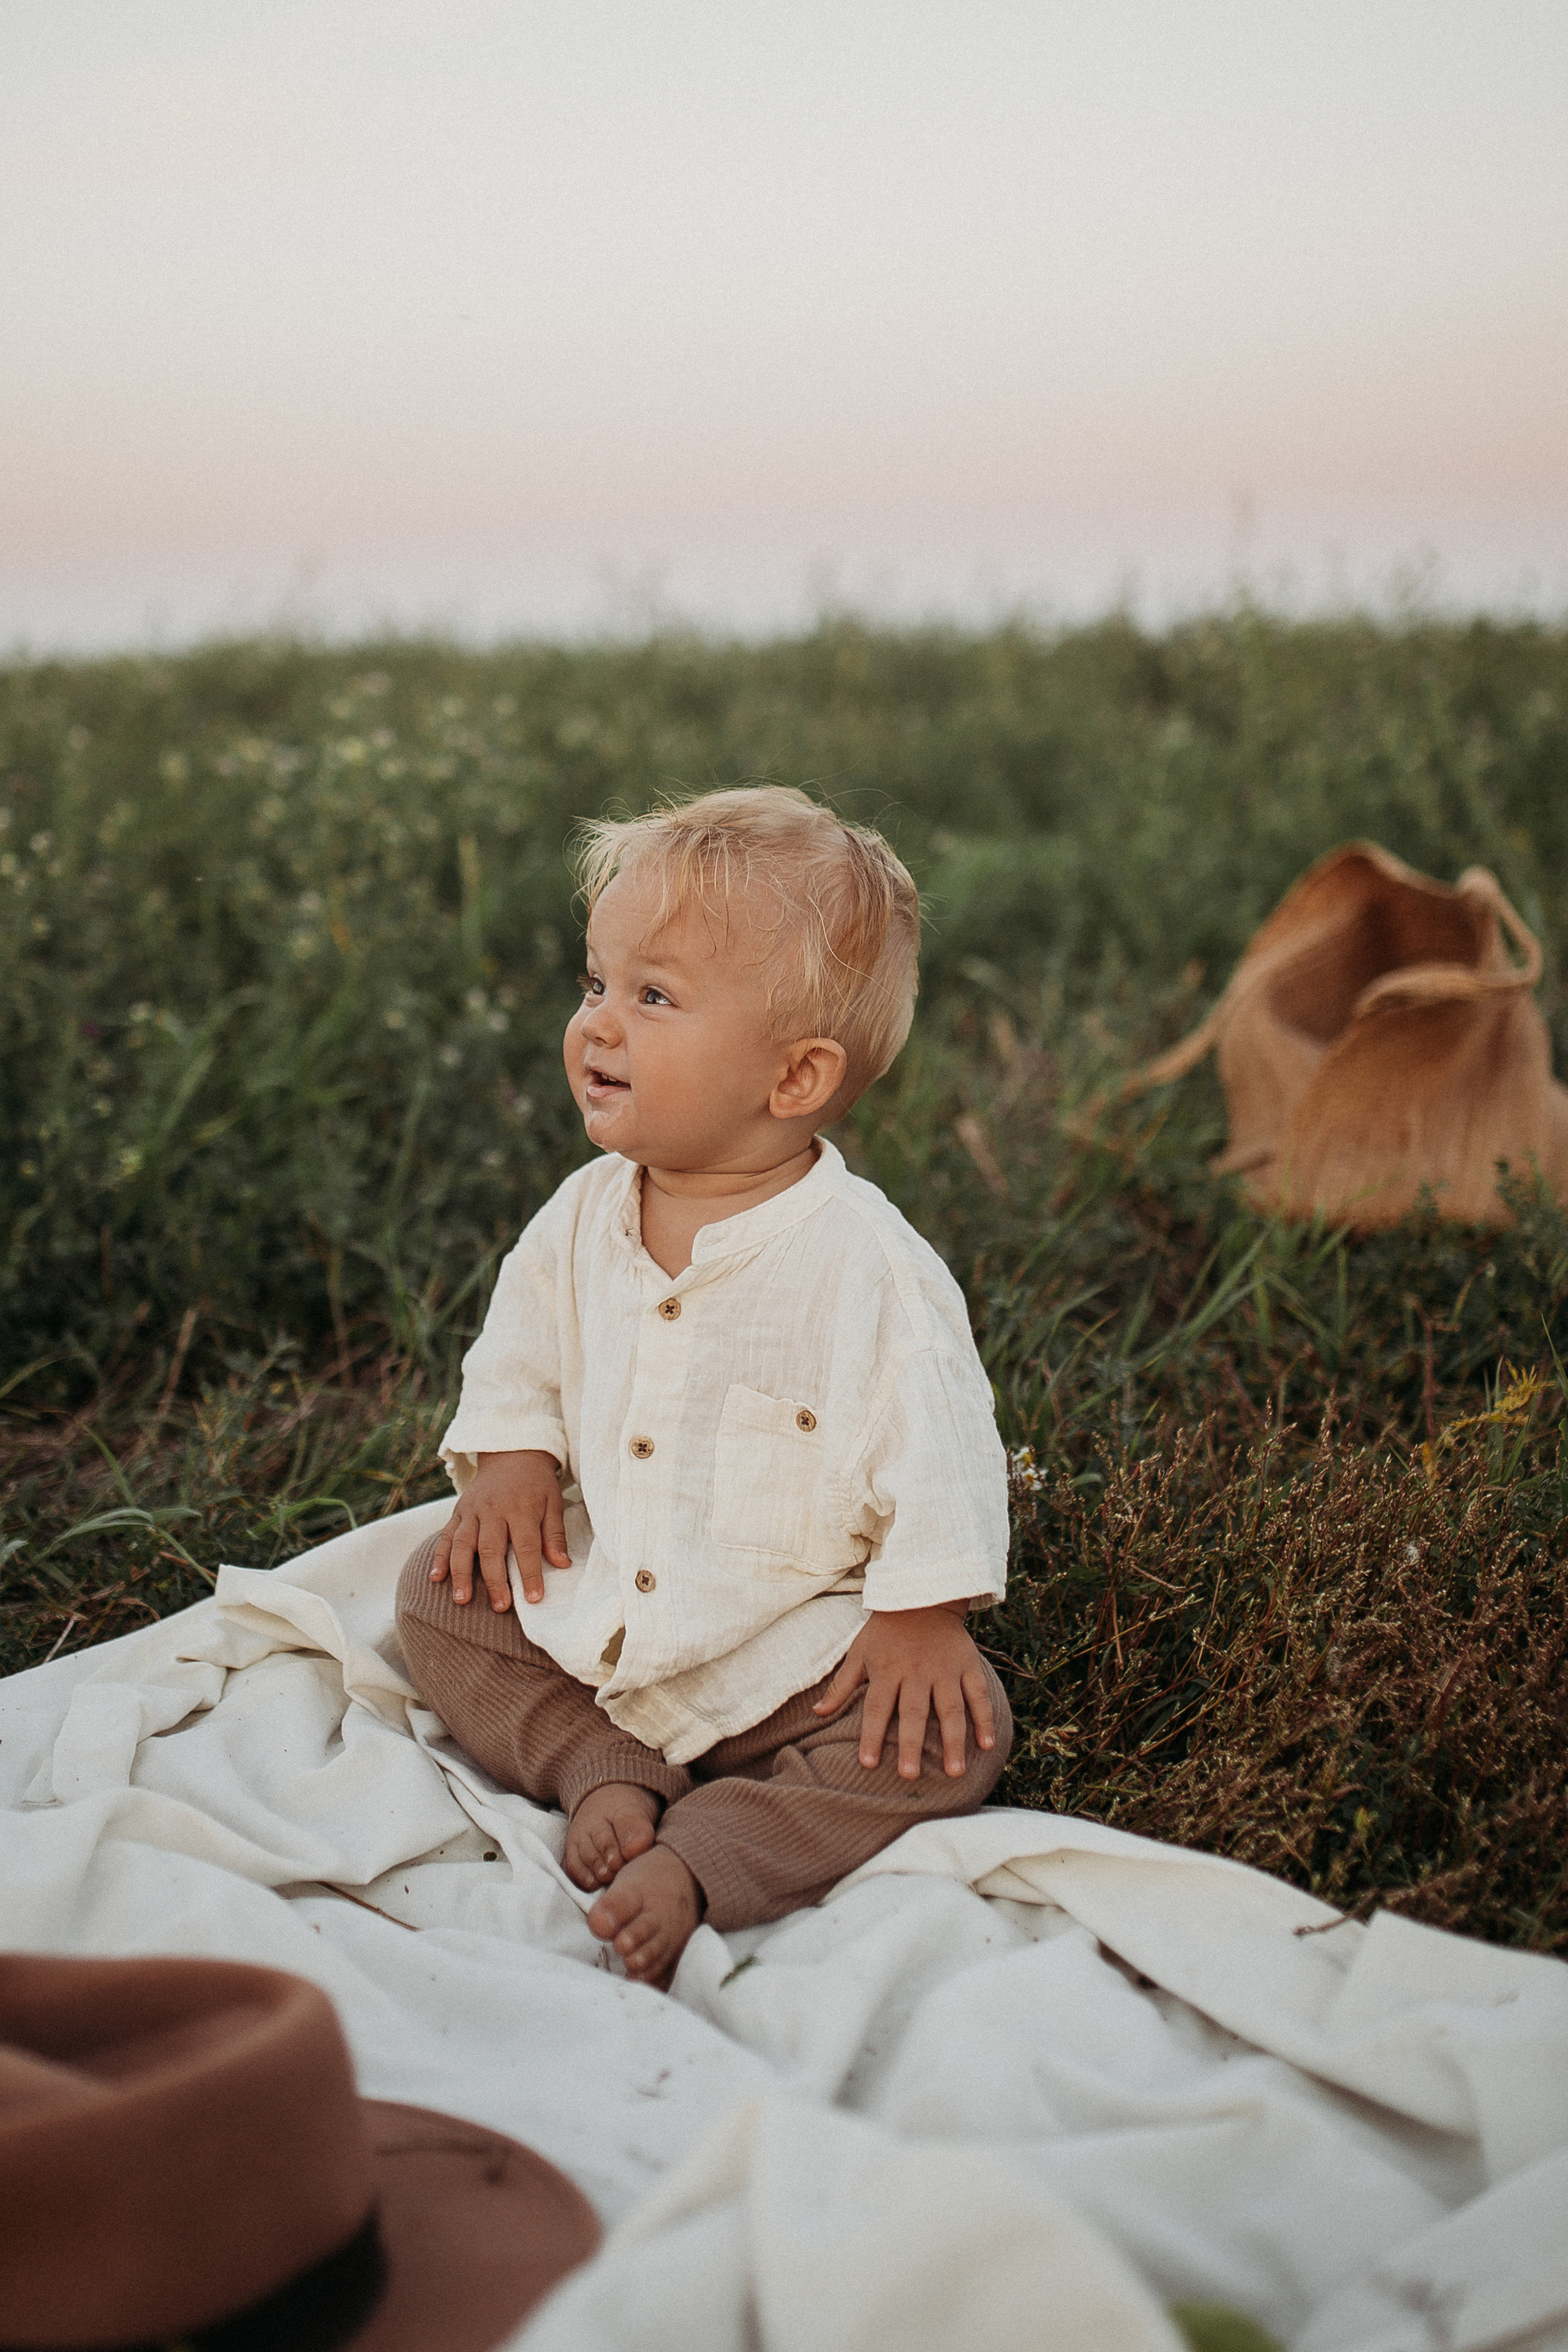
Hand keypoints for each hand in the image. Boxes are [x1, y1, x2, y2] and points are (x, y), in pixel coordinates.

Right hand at [430, 1449, 570, 1611]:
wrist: (511, 1453)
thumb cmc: (536, 1484)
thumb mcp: (553, 1502)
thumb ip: (555, 1534)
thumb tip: (562, 1564)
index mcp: (521, 1508)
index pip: (526, 1546)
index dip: (530, 1573)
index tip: (534, 1598)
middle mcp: (493, 1509)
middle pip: (491, 1548)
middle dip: (495, 1580)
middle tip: (500, 1607)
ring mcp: (472, 1510)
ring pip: (463, 1544)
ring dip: (461, 1573)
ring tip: (462, 1600)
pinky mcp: (458, 1511)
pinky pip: (446, 1535)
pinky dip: (439, 1557)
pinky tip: (436, 1578)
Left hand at [813, 1603, 995, 1779]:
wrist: (922, 1595)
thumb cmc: (885, 1631)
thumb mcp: (859, 1652)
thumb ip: (841, 1685)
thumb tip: (817, 1713)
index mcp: (887, 1671)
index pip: (877, 1709)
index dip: (872, 1736)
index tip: (868, 1764)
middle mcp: (916, 1673)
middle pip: (914, 1713)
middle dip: (911, 1746)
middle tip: (910, 1776)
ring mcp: (945, 1670)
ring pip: (950, 1709)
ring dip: (953, 1742)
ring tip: (954, 1772)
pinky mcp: (967, 1665)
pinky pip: (978, 1694)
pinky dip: (984, 1718)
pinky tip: (986, 1745)